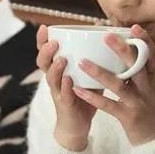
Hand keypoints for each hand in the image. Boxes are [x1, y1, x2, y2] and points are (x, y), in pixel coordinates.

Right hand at [36, 25, 101, 150]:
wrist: (77, 126)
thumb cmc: (83, 97)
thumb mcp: (85, 75)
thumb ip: (93, 60)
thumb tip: (111, 40)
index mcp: (58, 70)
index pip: (46, 52)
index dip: (43, 40)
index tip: (45, 27)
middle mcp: (54, 79)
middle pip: (42, 62)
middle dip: (46, 51)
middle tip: (53, 42)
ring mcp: (58, 93)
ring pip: (51, 78)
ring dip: (55, 68)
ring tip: (61, 58)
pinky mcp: (65, 106)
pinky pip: (63, 96)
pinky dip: (65, 87)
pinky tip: (69, 80)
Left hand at [71, 25, 154, 145]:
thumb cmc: (152, 113)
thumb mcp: (153, 91)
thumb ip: (144, 74)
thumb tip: (132, 52)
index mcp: (154, 80)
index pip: (151, 56)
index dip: (144, 41)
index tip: (133, 27)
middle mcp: (148, 89)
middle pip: (136, 66)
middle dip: (122, 50)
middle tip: (106, 36)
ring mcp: (138, 103)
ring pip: (119, 85)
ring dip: (99, 72)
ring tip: (82, 62)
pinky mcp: (129, 118)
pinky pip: (109, 106)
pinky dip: (94, 97)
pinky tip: (79, 90)